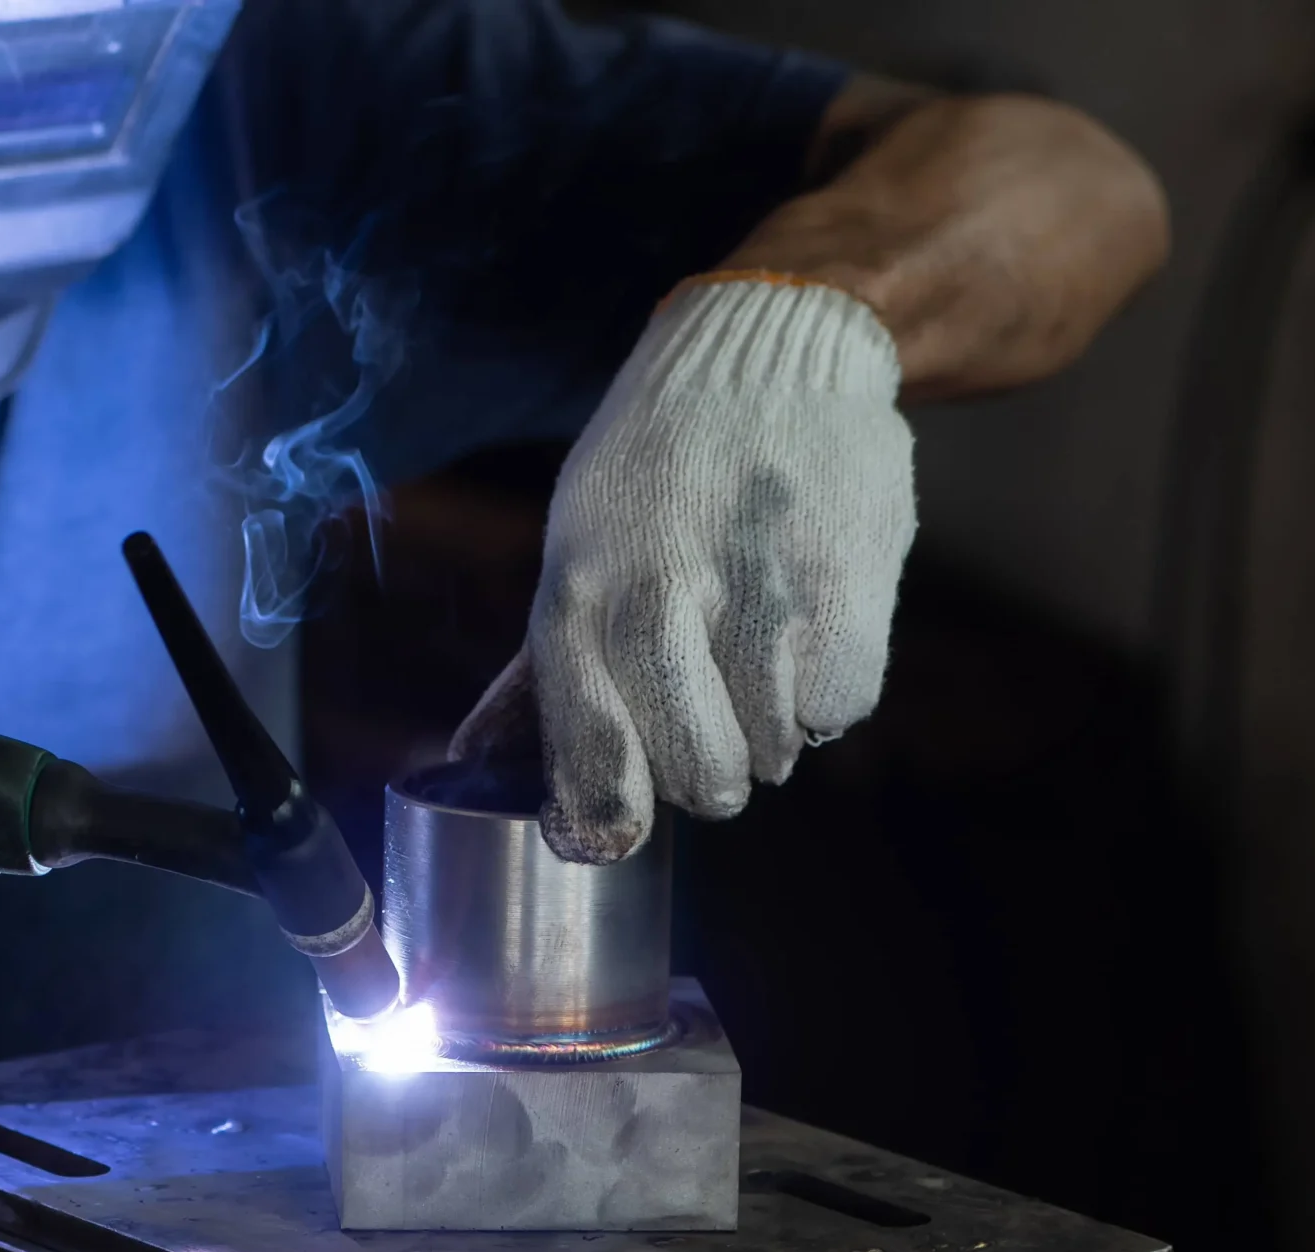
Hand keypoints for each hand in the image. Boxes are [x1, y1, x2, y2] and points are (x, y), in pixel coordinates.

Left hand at [451, 275, 914, 862]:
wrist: (766, 353)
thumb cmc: (653, 473)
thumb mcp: (575, 551)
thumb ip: (538, 670)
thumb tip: (470, 760)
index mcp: (579, 603)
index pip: (592, 763)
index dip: (604, 821)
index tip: (614, 834)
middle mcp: (661, 603)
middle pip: (698, 779)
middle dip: (707, 774)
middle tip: (711, 725)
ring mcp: (758, 595)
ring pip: (773, 751)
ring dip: (772, 727)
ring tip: (761, 653)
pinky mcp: (845, 583)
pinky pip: (842, 707)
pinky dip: (831, 693)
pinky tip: (810, 635)